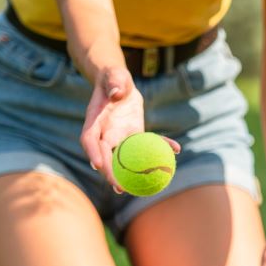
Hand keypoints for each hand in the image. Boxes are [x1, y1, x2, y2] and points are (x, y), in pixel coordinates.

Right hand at [78, 66, 179, 192]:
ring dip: (131, 174)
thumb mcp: (114, 76)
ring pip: (123, 158)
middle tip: (120, 188)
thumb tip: (117, 93)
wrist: (118, 83)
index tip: (98, 165)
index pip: (89, 139)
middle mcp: (104, 132)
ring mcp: (119, 137)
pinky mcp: (133, 136)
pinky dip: (161, 147)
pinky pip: (146, 144)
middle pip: (105, 156)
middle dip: (110, 173)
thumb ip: (114, 83)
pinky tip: (177, 150)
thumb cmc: (113, 78)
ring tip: (139, 189)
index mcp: (95, 120)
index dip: (93, 153)